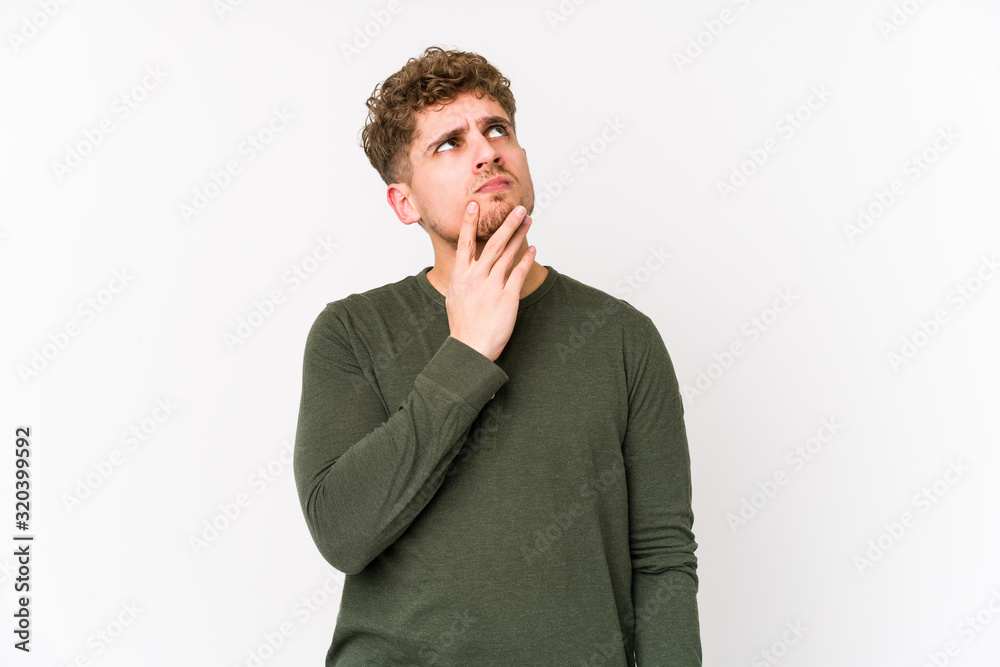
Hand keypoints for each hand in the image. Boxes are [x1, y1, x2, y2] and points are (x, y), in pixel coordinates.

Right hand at [446, 201, 534, 361]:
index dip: (468, 223)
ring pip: (507, 254)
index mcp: (460, 276)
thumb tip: (464, 265)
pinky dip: (526, 259)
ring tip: (527, 221)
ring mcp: (492, 286)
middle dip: (506, 223)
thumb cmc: (462, 326)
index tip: (474, 205)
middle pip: (493, 243)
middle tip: (517, 208)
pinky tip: (533, 248)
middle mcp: (476, 278)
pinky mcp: (507, 297)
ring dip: (518, 236)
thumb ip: (461, 278)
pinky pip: (518, 272)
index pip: (464, 243)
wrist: (471, 348)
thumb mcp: (454, 297)